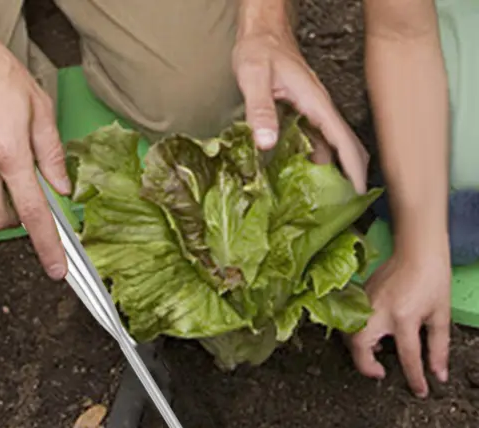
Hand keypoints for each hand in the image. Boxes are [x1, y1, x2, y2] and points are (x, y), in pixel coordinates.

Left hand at [232, 25, 368, 192]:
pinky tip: (304, 182)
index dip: (353, 168)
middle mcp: (318, 110)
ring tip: (325, 205)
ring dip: (330, 173)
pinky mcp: (301, 116)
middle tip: (344, 209)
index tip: (358, 194)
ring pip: (329, 148)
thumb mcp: (253, 78)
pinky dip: (314, 163)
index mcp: (315, 103)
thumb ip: (260, 109)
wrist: (261, 33)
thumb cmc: (259, 51)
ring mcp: (312, 114)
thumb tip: (267, 143)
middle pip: (344, 147)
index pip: (342, 140)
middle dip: (349, 176)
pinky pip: (314, 144)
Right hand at [347, 247, 450, 397]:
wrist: (417, 251)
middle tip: (379, 373)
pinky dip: (356, 333)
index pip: (408, 357)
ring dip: (358, 349)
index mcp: (404, 317)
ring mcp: (365, 303)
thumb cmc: (432, 278)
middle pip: (360, 347)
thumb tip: (438, 372)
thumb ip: (438, 346)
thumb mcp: (440, 314)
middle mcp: (379, 312)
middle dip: (366, 366)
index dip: (415, 378)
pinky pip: (350, 321)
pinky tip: (371, 334)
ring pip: (350, 335)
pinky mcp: (359, 297)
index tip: (419, 391)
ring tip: (374, 354)